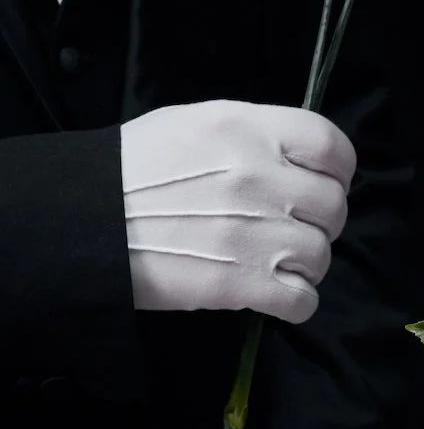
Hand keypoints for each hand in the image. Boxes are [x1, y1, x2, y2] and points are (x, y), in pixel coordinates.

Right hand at [120, 100, 356, 323]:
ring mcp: (257, 232)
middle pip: (333, 206)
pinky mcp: (243, 282)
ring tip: (272, 262)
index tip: (320, 182)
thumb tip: (293, 159)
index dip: (335, 170)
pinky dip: (293, 303)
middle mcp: (261, 178)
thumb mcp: (191, 125)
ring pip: (322, 255)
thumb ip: (250, 136)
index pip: (332, 146)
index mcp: (248, 130)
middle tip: (287, 228)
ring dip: (304, 264)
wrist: (83, 220)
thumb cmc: (130, 169)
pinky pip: (304, 300)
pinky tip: (270, 293)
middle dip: (317, 221)